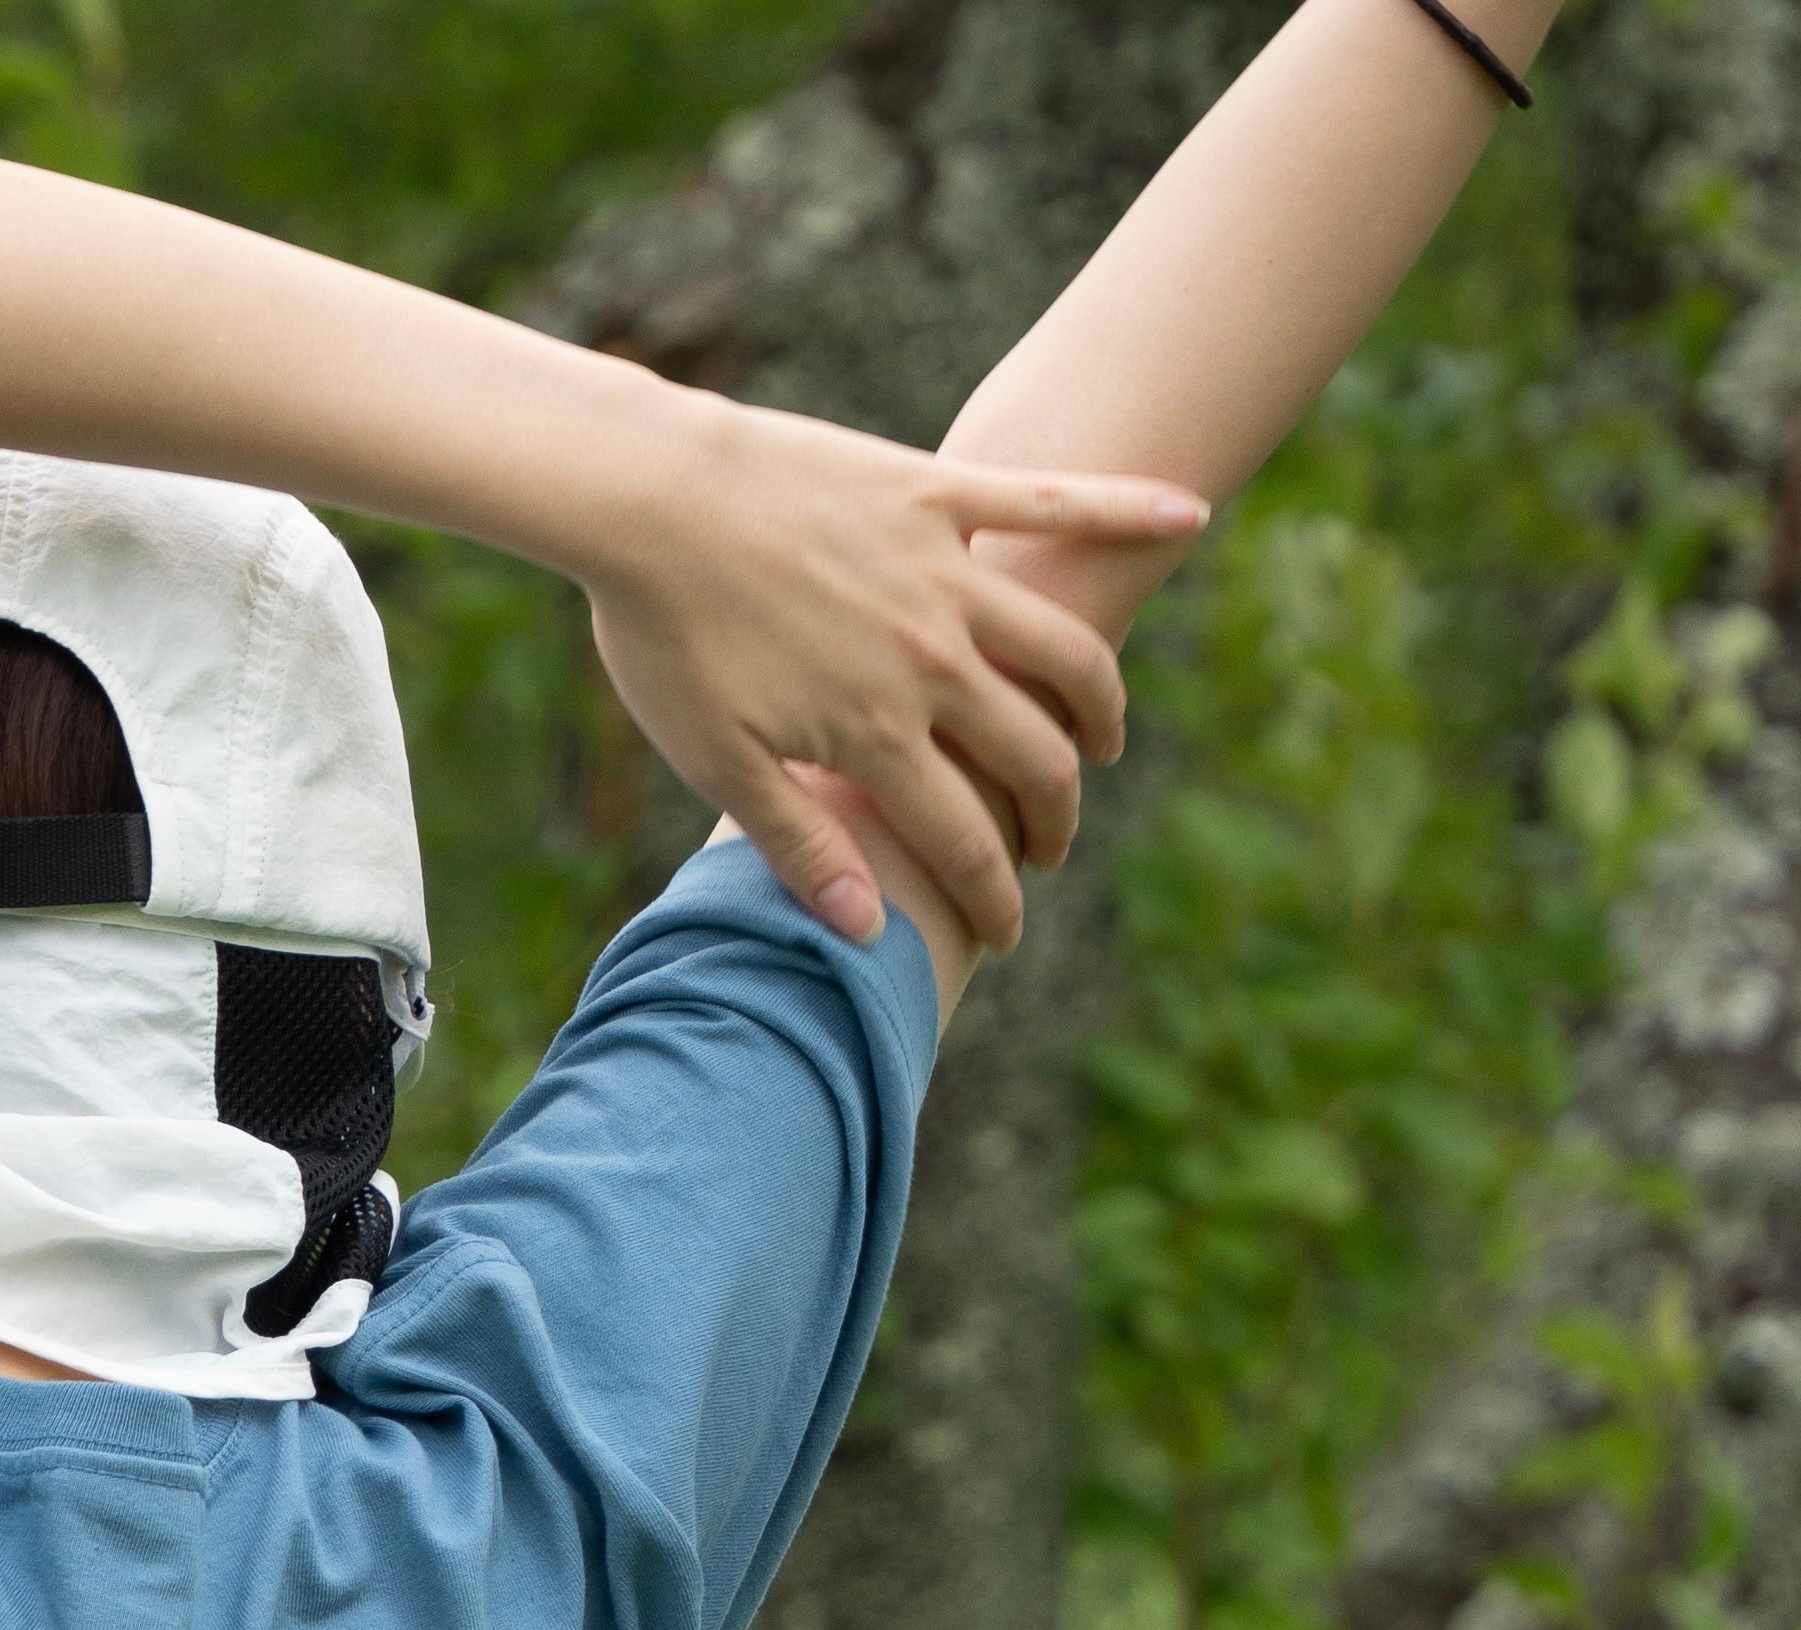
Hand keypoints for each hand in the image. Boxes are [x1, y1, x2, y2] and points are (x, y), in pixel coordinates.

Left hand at [582, 392, 1202, 951]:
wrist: (648, 500)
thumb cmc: (665, 637)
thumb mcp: (716, 760)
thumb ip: (798, 842)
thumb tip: (869, 929)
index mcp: (874, 733)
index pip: (961, 839)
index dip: (992, 898)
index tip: (1006, 936)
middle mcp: (930, 657)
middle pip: (1032, 754)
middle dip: (1052, 816)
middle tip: (1047, 848)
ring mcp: (943, 570)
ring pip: (1062, 646)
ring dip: (1097, 702)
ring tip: (1102, 741)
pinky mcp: (938, 490)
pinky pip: (1052, 499)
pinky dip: (1122, 506)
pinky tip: (1184, 511)